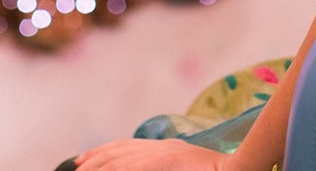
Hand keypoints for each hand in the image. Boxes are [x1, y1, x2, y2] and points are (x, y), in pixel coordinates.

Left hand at [69, 138, 226, 170]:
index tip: (84, 160)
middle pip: (120, 151)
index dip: (104, 152)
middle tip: (75, 166)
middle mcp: (163, 148)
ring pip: (121, 159)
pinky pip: (133, 167)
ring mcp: (165, 154)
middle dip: (94, 159)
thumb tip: (149, 167)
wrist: (240, 169)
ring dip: (98, 166)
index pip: (129, 147)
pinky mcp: (166, 162)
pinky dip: (114, 169)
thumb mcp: (182, 168)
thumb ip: (164, 167)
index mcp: (168, 150)